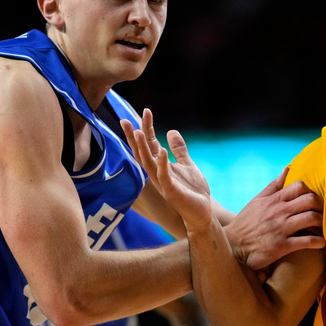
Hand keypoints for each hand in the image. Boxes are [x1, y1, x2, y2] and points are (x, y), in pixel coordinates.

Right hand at [122, 109, 214, 229]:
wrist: (201, 213)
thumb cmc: (193, 192)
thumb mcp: (187, 165)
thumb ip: (180, 149)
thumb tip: (171, 131)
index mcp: (161, 166)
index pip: (150, 145)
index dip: (147, 129)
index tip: (146, 111)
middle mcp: (157, 173)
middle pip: (142, 152)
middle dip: (134, 137)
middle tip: (124, 120)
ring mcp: (162, 183)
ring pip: (148, 163)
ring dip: (142, 148)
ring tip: (138, 132)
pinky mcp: (171, 192)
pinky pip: (164, 176)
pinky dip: (163, 164)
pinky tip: (163, 151)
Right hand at [225, 168, 325, 270]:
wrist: (233, 245)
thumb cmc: (246, 222)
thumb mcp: (257, 200)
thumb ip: (274, 186)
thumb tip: (287, 169)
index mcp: (274, 200)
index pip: (299, 186)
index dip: (310, 192)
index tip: (312, 200)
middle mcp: (280, 212)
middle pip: (310, 200)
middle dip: (320, 206)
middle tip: (322, 213)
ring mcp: (282, 228)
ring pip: (311, 218)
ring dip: (322, 222)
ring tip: (323, 227)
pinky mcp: (283, 246)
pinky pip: (307, 241)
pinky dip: (318, 242)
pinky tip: (321, 243)